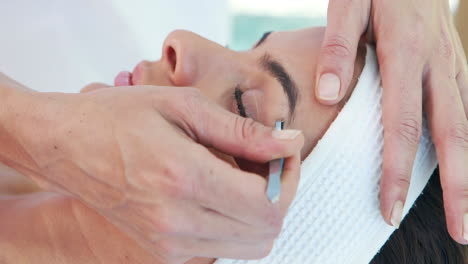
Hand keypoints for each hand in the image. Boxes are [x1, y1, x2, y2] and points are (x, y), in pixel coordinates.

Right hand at [12, 85, 302, 262]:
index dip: (288, 177)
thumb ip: (243, 131)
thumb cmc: (118, 117)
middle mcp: (177, 222)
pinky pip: (221, 248)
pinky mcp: (162, 252)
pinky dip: (235, 226)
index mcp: (184, 178)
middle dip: (280, 196)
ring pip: (249, 247)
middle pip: (265, 232)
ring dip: (260, 214)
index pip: (268, 202)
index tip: (284, 152)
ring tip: (244, 178)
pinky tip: (221, 195)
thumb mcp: (183, 106)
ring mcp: (168, 243)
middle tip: (269, 163)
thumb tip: (289, 143)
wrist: (66, 146)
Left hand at [314, 0, 466, 243]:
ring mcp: (453, 65)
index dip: (398, 171)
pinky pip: (465, 109)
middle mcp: (439, 65)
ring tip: (466, 210)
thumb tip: (328, 94)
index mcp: (407, 54)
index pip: (403, 126)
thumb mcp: (349, 2)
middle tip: (460, 232)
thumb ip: (338, 46)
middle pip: (453, 136)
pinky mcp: (456, 64)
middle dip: (458, 189)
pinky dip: (464, 143)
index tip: (390, 209)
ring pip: (466, 126)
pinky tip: (460, 165)